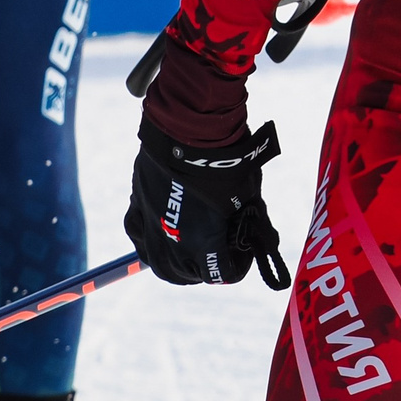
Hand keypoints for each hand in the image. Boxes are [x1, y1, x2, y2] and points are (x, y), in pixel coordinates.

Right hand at [124, 118, 290, 288]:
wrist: (193, 126)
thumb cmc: (228, 160)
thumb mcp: (249, 194)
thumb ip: (252, 221)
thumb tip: (263, 237)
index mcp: (203, 242)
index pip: (220, 273)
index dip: (236, 267)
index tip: (243, 252)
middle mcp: (172, 240)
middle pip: (185, 274)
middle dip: (204, 270)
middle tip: (215, 258)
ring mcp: (151, 222)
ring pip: (156, 262)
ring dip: (174, 265)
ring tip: (187, 257)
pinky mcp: (138, 202)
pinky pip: (137, 233)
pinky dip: (148, 241)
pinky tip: (159, 236)